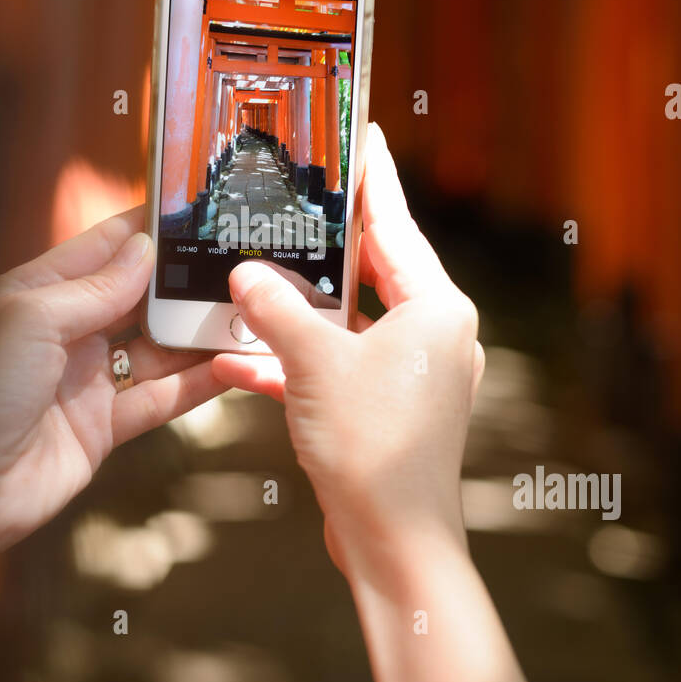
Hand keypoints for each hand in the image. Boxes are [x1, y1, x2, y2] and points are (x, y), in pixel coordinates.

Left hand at [0, 207, 226, 554]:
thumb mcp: (32, 318)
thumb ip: (95, 287)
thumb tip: (146, 250)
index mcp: (41, 292)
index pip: (105, 246)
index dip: (149, 228)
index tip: (197, 210)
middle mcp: (69, 331)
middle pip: (140, 296)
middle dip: (185, 281)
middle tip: (238, 263)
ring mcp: (89, 379)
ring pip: (159, 347)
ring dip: (198, 333)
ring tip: (249, 313)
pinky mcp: (106, 425)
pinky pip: (161, 397)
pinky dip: (197, 384)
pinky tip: (232, 366)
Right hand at [211, 124, 483, 566]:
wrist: (394, 545)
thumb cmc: (373, 451)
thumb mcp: (313, 364)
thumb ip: (276, 310)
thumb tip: (246, 274)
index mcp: (437, 309)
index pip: (396, 226)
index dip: (374, 179)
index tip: (365, 135)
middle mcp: (436, 336)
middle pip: (373, 271)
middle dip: (326, 245)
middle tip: (297, 198)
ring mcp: (416, 376)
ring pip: (351, 322)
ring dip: (301, 310)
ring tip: (256, 274)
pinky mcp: (390, 410)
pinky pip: (340, 366)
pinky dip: (299, 360)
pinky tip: (243, 356)